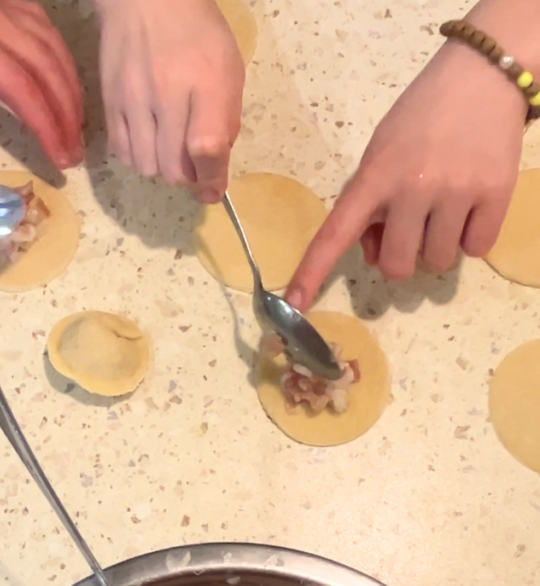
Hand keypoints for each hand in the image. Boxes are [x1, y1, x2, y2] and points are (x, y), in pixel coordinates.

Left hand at [0, 0, 83, 192]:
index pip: (22, 89)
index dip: (46, 126)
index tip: (60, 159)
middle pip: (47, 67)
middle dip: (67, 112)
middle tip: (75, 152)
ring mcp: (1, 0)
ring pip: (51, 43)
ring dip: (70, 84)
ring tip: (76, 123)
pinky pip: (42, 22)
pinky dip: (59, 53)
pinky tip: (61, 75)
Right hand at [95, 0, 243, 200]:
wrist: (146, 0)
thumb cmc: (197, 35)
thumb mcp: (228, 69)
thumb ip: (226, 121)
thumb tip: (215, 171)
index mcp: (207, 82)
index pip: (207, 148)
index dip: (212, 179)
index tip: (212, 189)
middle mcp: (168, 93)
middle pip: (174, 169)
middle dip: (188, 176)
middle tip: (192, 162)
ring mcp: (134, 99)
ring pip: (147, 167)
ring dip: (161, 168)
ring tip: (168, 147)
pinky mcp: (110, 102)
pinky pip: (123, 153)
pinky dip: (138, 157)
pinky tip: (148, 140)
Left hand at [286, 40, 525, 309]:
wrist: (484, 74)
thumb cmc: (422, 117)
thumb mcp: (382, 153)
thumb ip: (371, 205)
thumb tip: (376, 257)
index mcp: (375, 176)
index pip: (335, 233)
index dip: (313, 271)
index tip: (295, 305)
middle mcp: (412, 187)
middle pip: (398, 266)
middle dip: (403, 257)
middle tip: (413, 227)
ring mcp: (456, 192)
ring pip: (438, 262)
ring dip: (438, 246)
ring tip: (445, 209)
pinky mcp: (495, 194)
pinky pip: (476, 248)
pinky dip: (471, 237)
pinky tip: (470, 206)